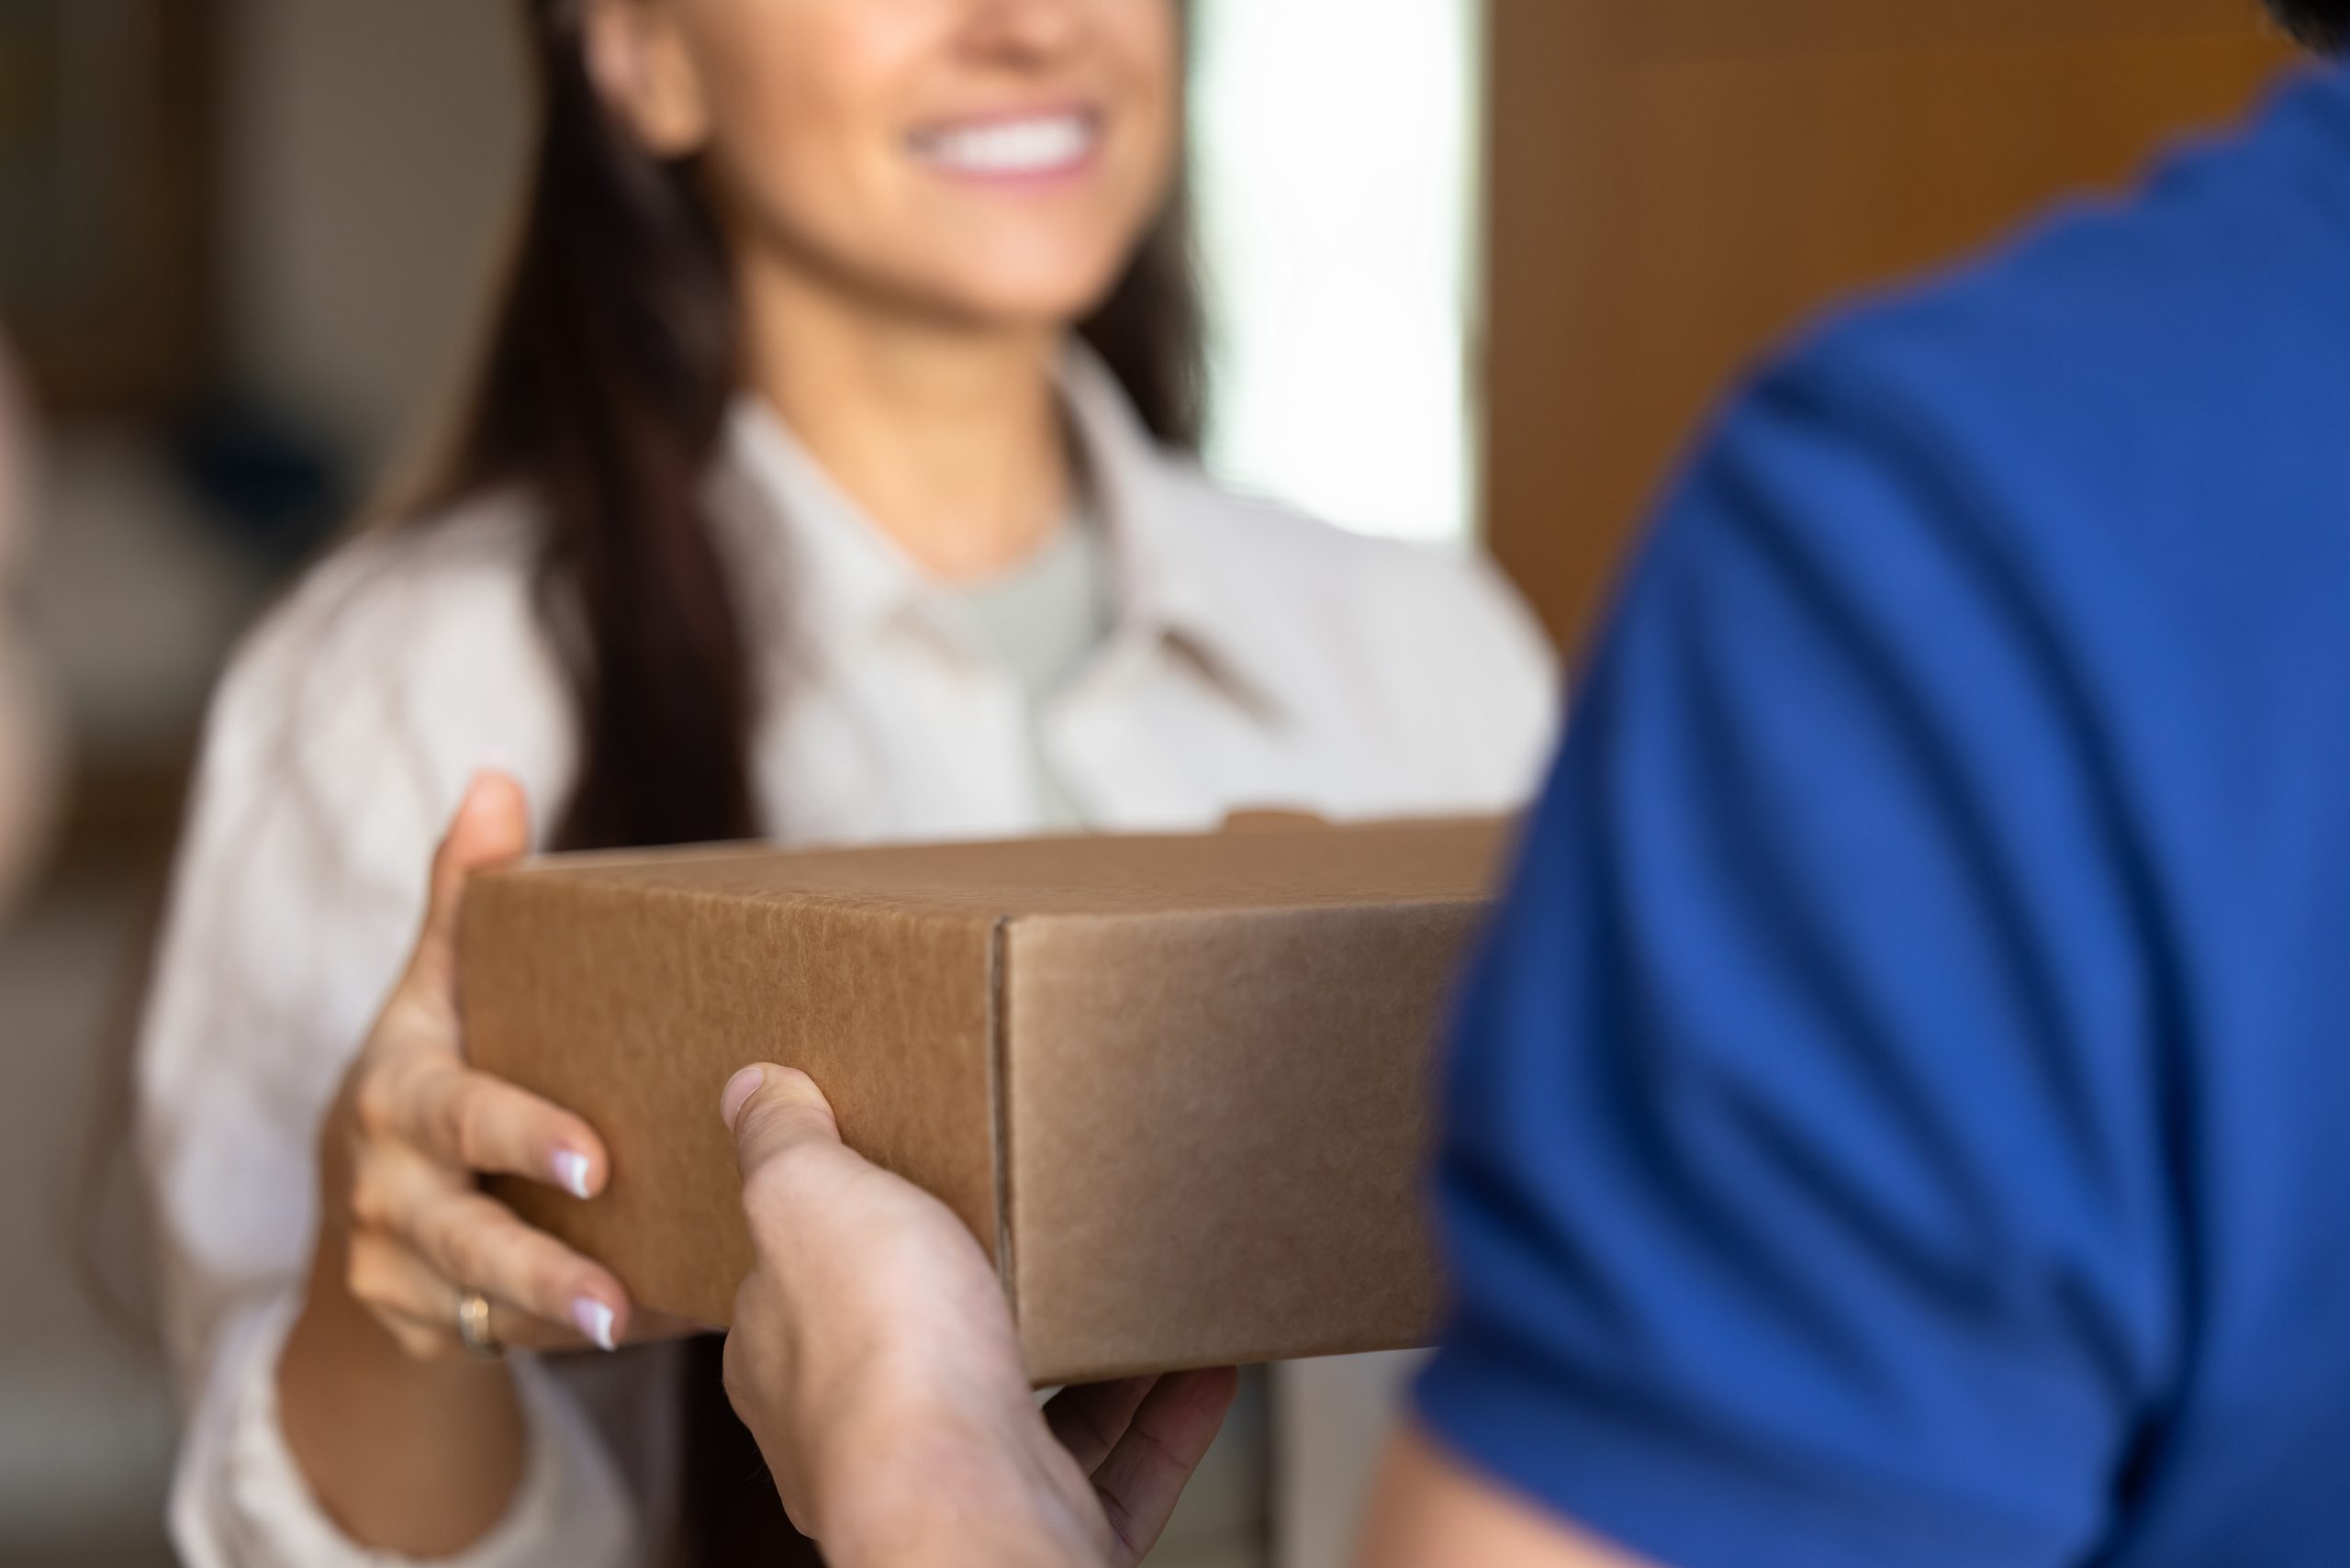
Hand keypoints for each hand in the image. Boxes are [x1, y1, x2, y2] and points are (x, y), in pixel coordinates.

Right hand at [318, 773, 632, 1357]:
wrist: (370, 1188)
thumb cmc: (433, 1062)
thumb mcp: (439, 982)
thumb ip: (466, 893)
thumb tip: (497, 778)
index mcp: (400, 1093)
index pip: (456, 1115)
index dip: (518, 1135)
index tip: (592, 1157)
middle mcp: (388, 1187)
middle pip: (461, 1229)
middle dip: (537, 1256)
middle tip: (615, 1285)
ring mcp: (400, 1267)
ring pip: (482, 1301)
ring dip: (557, 1313)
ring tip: (629, 1320)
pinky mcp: (428, 1327)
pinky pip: (505, 1343)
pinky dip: (570, 1338)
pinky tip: (658, 1322)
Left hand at [720, 1064, 1237, 1567]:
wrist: (967, 1503)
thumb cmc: (882, 1361)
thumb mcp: (808, 1199)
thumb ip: (783, 1146)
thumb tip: (750, 1089)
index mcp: (790, 1358)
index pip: (805, 1286)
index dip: (849, 1229)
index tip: (909, 1179)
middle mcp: (862, 1434)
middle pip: (925, 1348)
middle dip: (985, 1290)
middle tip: (1042, 1220)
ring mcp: (954, 1482)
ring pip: (1030, 1412)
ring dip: (1097, 1352)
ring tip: (1138, 1279)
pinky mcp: (1039, 1522)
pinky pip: (1119, 1469)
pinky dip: (1166, 1413)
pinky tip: (1204, 1362)